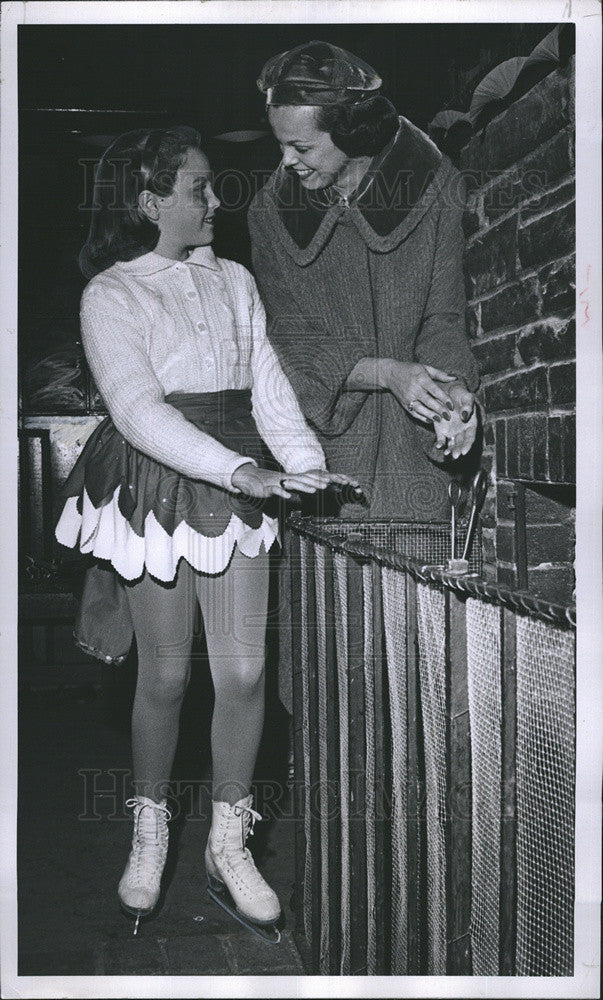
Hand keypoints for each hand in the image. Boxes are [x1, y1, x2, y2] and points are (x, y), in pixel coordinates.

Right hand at [231, 463, 359, 499]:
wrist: (250, 478)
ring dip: (304, 487)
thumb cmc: (269, 484)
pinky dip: (283, 494)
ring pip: (293, 484)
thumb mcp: (285, 487)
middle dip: (317, 483)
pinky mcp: (268, 488)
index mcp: (293, 479)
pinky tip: (288, 497)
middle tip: (330, 485)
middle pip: (305, 480)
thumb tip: (311, 492)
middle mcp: (288, 479)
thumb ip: (297, 489)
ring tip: (314, 491)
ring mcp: (278, 483)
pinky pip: (276, 491)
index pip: (310, 479)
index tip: (333, 483)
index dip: (322, 481)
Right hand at [384, 361, 456, 422]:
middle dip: (439, 409)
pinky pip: (413, 412)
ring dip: (430, 415)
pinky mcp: (404, 404)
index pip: (434, 390)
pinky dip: (421, 417)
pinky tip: (430, 420)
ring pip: (420, 409)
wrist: (391, 374)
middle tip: (448, 416)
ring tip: (439, 420)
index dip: (444, 398)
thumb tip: (454, 378)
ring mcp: (408, 397)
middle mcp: (414, 389)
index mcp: (421, 379)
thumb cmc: (410, 369)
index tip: (451, 405)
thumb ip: (440, 374)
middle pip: (428, 401)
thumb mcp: (425, 368)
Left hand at [433, 383, 477, 458]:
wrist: (447, 391)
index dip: (468, 445)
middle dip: (458, 450)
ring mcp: (452, 431)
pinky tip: (438, 446)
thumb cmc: (460, 393)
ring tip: (447, 453)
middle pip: (461, 443)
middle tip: (455, 455)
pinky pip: (441, 440)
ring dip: (450, 450)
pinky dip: (440, 444)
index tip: (464, 451)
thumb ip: (468, 405)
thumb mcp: (466, 396)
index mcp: (471, 424)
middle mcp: (462, 430)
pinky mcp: (441, 431)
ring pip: (452, 444)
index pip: (470, 437)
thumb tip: (465, 416)